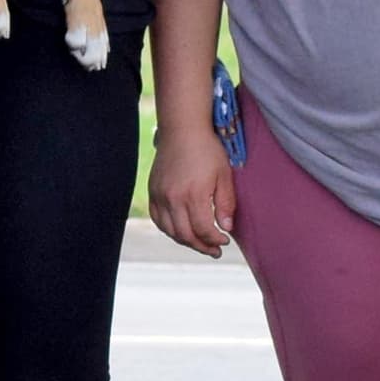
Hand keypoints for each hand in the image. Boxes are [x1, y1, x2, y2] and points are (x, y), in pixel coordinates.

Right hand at [148, 116, 237, 256]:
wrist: (182, 129)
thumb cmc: (207, 149)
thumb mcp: (224, 175)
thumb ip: (226, 203)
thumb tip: (226, 228)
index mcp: (193, 194)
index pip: (203, 229)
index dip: (215, 240)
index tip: (225, 240)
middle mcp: (173, 198)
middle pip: (185, 235)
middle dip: (202, 246)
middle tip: (215, 251)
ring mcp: (160, 195)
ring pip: (170, 230)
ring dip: (186, 241)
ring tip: (200, 243)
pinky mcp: (153, 191)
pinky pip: (157, 219)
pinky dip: (169, 229)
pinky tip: (181, 230)